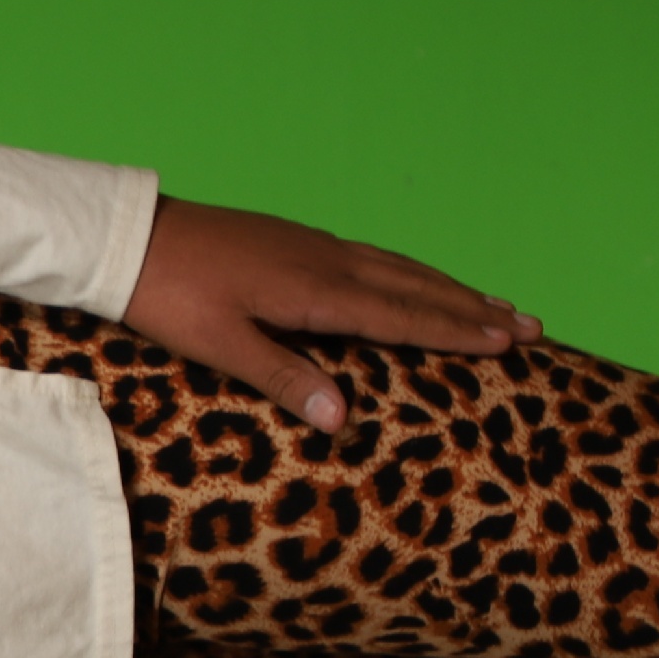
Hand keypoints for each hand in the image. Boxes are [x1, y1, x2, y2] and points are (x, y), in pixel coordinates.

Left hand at [122, 198, 541, 433]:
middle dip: (474, 309)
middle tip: (532, 325)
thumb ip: (282, 378)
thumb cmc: (169, 296)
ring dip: (448, 287)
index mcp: (315, 290)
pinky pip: (372, 258)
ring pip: (398, 268)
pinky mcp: (294, 242)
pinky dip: (409, 273)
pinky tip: (413, 280)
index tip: (510, 343)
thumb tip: (341, 419)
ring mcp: (312, 247)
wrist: (126, 238)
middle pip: (417, 287)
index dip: (457, 331)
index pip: (403, 315)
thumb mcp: (221, 345)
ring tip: (493, 303)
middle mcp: (326, 261)